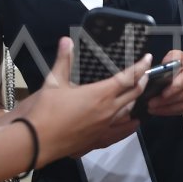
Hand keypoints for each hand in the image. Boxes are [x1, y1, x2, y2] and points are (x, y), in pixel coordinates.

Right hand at [15, 37, 148, 163]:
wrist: (35, 141)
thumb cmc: (45, 110)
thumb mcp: (54, 82)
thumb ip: (64, 60)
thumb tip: (66, 40)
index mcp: (101, 94)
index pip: (128, 77)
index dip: (140, 66)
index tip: (147, 59)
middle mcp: (108, 111)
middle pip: (133, 94)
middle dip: (142, 81)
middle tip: (145, 73)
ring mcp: (104, 128)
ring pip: (128, 113)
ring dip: (135, 101)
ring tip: (138, 94)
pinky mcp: (97, 140)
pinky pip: (119, 133)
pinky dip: (129, 126)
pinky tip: (133, 125)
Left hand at [144, 50, 182, 116]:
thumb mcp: (179, 56)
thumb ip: (170, 60)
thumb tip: (157, 71)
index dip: (173, 89)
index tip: (161, 94)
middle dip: (167, 101)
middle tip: (152, 104)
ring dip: (169, 109)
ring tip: (154, 110)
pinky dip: (175, 112)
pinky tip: (164, 111)